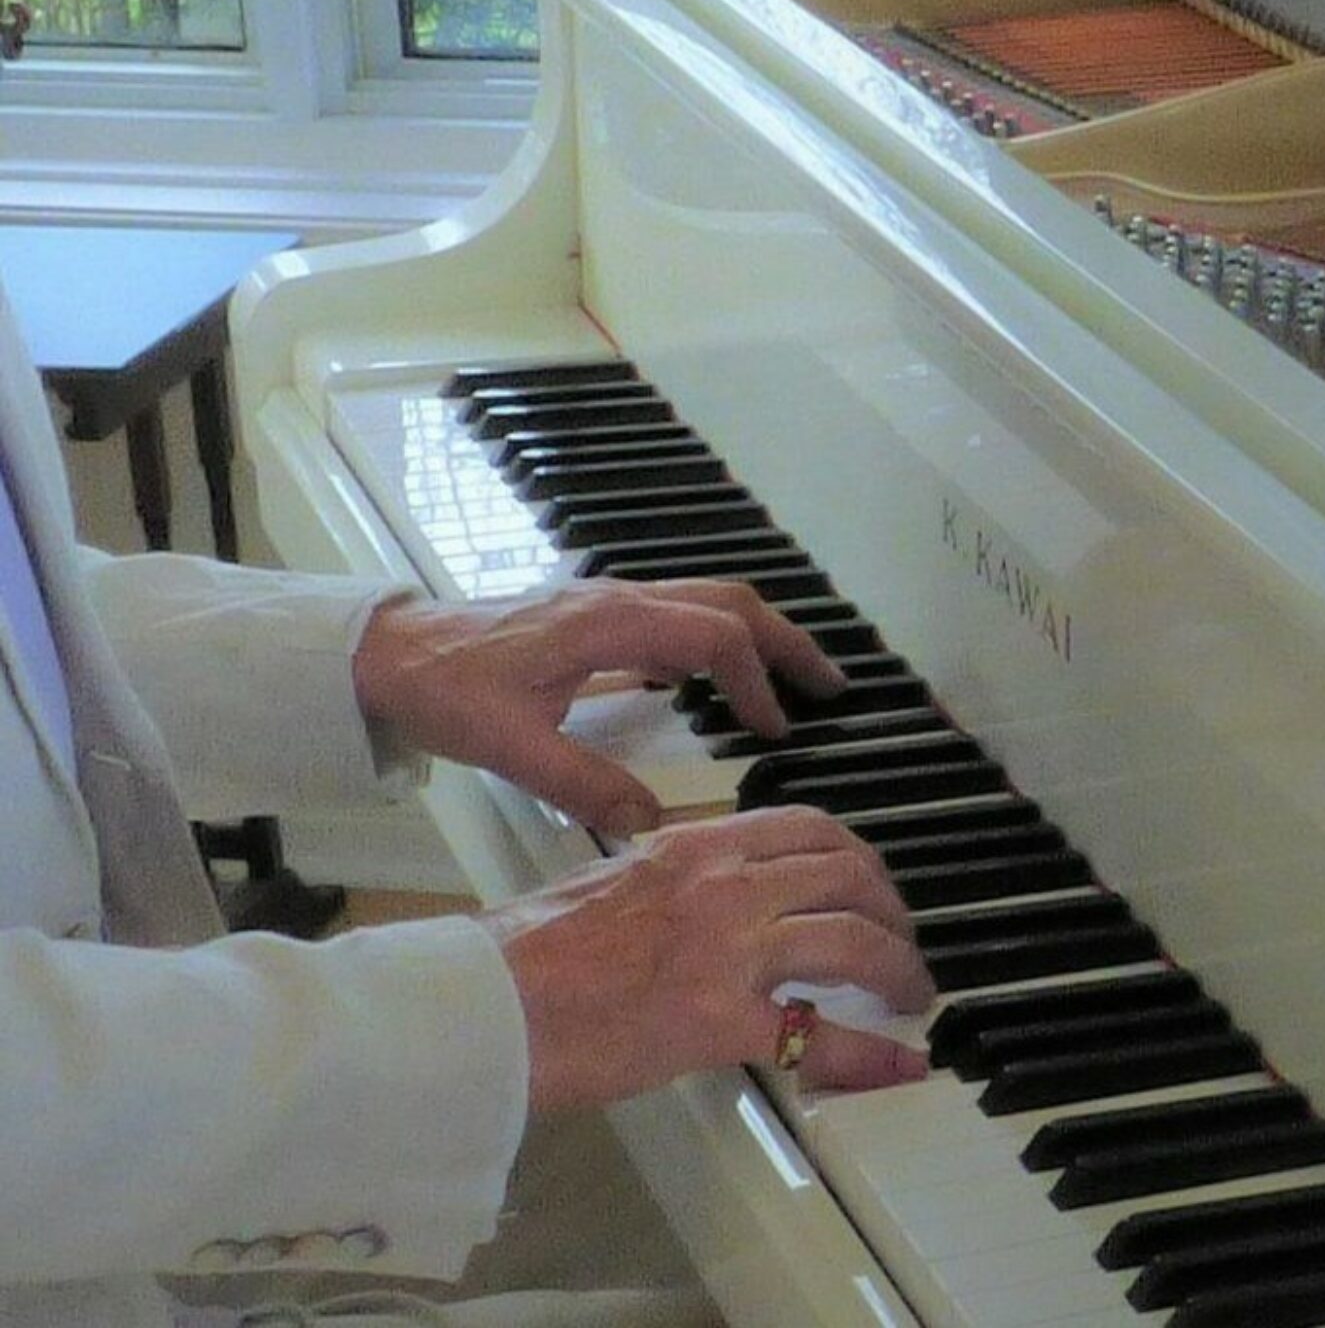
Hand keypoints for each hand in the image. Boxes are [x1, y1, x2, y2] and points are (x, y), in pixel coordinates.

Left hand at [352, 578, 846, 835]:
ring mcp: (607, 602)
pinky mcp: (593, 615)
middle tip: (829, 686)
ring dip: (755, 635)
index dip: (755, 681)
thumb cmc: (445, 690)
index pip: (713, 637)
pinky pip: (675, 613)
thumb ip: (583, 786)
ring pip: (705, 600)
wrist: (391, 652)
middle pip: (728, 601)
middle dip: (785, 640)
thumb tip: (652, 826)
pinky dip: (713, 639)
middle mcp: (617, 600)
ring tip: (791, 682)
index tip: (774, 730)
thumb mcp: (511, 747)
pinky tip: (712, 681)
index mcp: (607, 624)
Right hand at [478, 808, 934, 1110]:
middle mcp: (718, 883)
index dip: (855, 855)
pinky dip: (871, 1051)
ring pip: (848, 936)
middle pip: (843, 873)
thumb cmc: (530, 951)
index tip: (869, 882)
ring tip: (910, 992)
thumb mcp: (613, 884)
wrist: (489, 1002)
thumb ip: (675, 884)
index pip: (802, 827)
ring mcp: (722, 948)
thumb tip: (715, 909)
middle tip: (901, 939)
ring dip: (897, 965)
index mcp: (691, 846)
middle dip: (891, 907)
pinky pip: (816, 1034)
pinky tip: (899, 1061)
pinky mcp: (715, 1018)